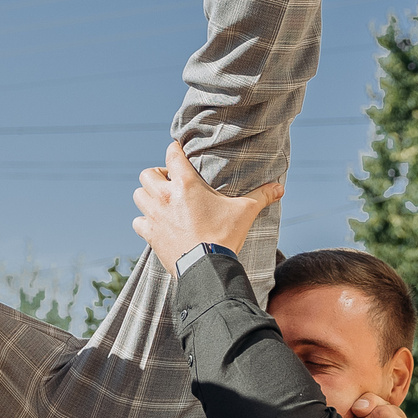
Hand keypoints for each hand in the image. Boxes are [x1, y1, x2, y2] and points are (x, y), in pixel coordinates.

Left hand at [131, 142, 283, 268]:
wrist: (206, 267)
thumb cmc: (224, 236)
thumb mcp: (245, 212)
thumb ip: (261, 196)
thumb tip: (280, 188)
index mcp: (186, 184)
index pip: (172, 154)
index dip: (174, 150)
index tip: (178, 153)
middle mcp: (165, 196)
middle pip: (147, 173)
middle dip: (156, 175)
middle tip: (170, 183)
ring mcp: (154, 216)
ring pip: (138, 195)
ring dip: (147, 196)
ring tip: (161, 202)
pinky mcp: (149, 235)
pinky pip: (137, 221)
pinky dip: (144, 221)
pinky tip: (156, 225)